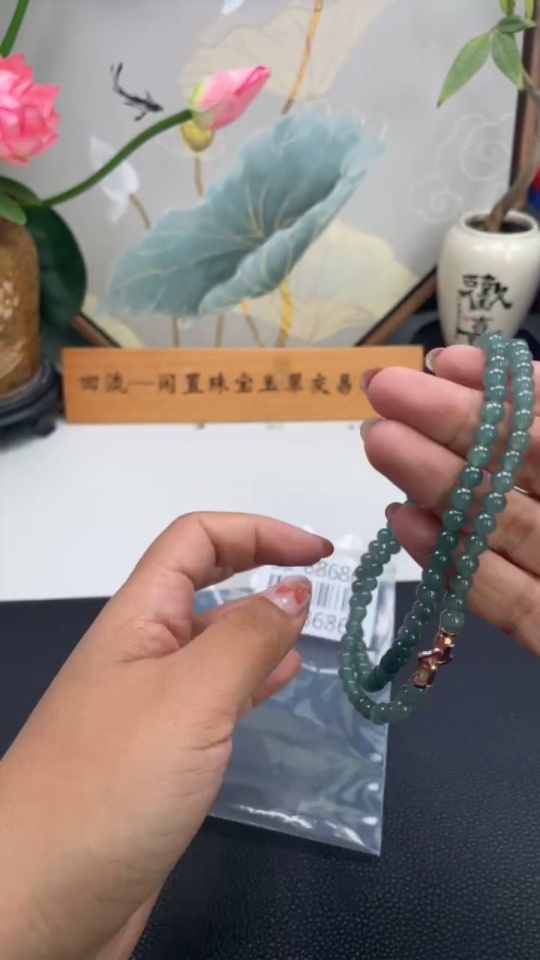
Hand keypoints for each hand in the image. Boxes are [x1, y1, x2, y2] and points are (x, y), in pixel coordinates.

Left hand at [0, 513, 331, 959]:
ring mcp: (151, 704)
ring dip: (261, 625)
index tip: (318, 554)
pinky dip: (253, 678)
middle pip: (204, 584)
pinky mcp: (162, 754)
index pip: (195, 540)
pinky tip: (282, 681)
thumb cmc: (114, 782)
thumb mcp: (189, 696)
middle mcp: (142, 651)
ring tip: (314, 632)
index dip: (257, 531)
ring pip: (214, 641)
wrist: (45, 898)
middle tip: (324, 587)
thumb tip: (295, 589)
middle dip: (261, 568)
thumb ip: (246, 637)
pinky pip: (216, 695)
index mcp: (138, 618)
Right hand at [361, 345, 539, 655]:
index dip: (501, 388)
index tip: (441, 363)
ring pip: (499, 526)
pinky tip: (402, 525)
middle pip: (514, 467)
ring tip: (376, 442)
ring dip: (433, 482)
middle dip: (447, 424)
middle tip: (380, 390)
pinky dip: (454, 564)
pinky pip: (506, 601)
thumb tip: (521, 377)